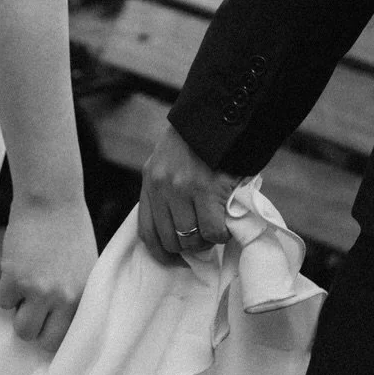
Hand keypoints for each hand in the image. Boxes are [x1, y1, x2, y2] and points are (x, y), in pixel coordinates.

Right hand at [0, 196, 97, 352]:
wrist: (51, 196)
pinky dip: (5, 289)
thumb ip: (73, 295)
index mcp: (85, 296)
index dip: (53, 334)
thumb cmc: (70, 227)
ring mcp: (38, 290)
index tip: (48, 327)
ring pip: (20, 327)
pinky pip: (4, 301)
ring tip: (24, 289)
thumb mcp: (85, 266)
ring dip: (19, 312)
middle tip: (33, 307)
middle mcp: (64, 298)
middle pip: (41, 340)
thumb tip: (56, 323)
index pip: (67, 339)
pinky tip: (15, 268)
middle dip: (35, 327)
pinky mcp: (15, 277)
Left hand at [138, 123, 234, 262]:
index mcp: (150, 180)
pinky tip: (226, 224)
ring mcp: (182, 189)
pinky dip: (222, 234)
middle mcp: (161, 186)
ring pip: (192, 239)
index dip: (162, 253)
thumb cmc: (198, 141)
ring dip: (207, 240)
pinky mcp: (205, 190)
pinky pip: (213, 231)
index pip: (147, 231)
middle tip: (205, 238)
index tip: (177, 259)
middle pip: (171, 240)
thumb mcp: (169, 161)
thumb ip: (167, 191)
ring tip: (216, 228)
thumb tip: (179, 230)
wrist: (218, 115)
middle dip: (190, 246)